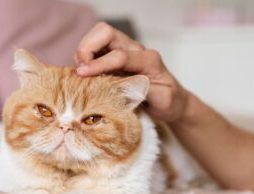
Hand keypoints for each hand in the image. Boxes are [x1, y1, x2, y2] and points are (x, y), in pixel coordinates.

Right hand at [74, 22, 189, 122]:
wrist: (172, 100)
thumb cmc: (168, 100)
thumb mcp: (163, 100)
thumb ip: (144, 90)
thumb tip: (121, 86)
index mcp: (149, 59)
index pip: (118, 56)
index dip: (98, 64)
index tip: (82, 74)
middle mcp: (135, 50)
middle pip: (105, 32)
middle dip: (87, 47)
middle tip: (81, 70)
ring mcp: (124, 51)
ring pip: (97, 36)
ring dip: (84, 51)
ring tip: (82, 73)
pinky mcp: (114, 57)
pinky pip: (95, 48)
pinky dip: (84, 57)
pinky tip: (86, 74)